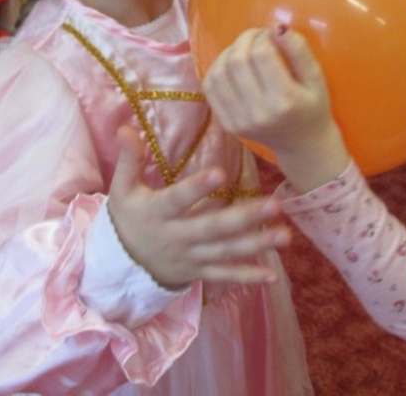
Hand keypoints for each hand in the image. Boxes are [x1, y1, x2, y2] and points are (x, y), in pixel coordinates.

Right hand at [107, 126, 290, 289]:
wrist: (121, 266)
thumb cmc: (128, 219)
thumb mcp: (122, 190)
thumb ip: (129, 160)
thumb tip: (126, 127)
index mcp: (159, 213)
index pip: (179, 199)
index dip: (198, 188)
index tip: (221, 172)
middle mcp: (178, 237)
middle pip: (214, 228)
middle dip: (245, 217)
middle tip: (275, 205)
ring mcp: (191, 257)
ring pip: (226, 252)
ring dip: (256, 244)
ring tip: (285, 235)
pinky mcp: (199, 272)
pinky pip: (224, 276)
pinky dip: (247, 277)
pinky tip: (272, 275)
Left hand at [203, 27, 349, 192]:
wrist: (302, 144)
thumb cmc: (313, 106)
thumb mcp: (316, 78)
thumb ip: (299, 50)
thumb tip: (277, 27)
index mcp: (285, 100)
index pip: (261, 54)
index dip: (263, 36)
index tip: (271, 34)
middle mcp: (258, 113)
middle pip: (237, 61)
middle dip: (245, 39)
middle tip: (257, 36)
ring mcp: (239, 121)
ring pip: (218, 72)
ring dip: (229, 51)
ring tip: (245, 48)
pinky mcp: (227, 124)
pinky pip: (210, 87)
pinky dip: (217, 68)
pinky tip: (232, 64)